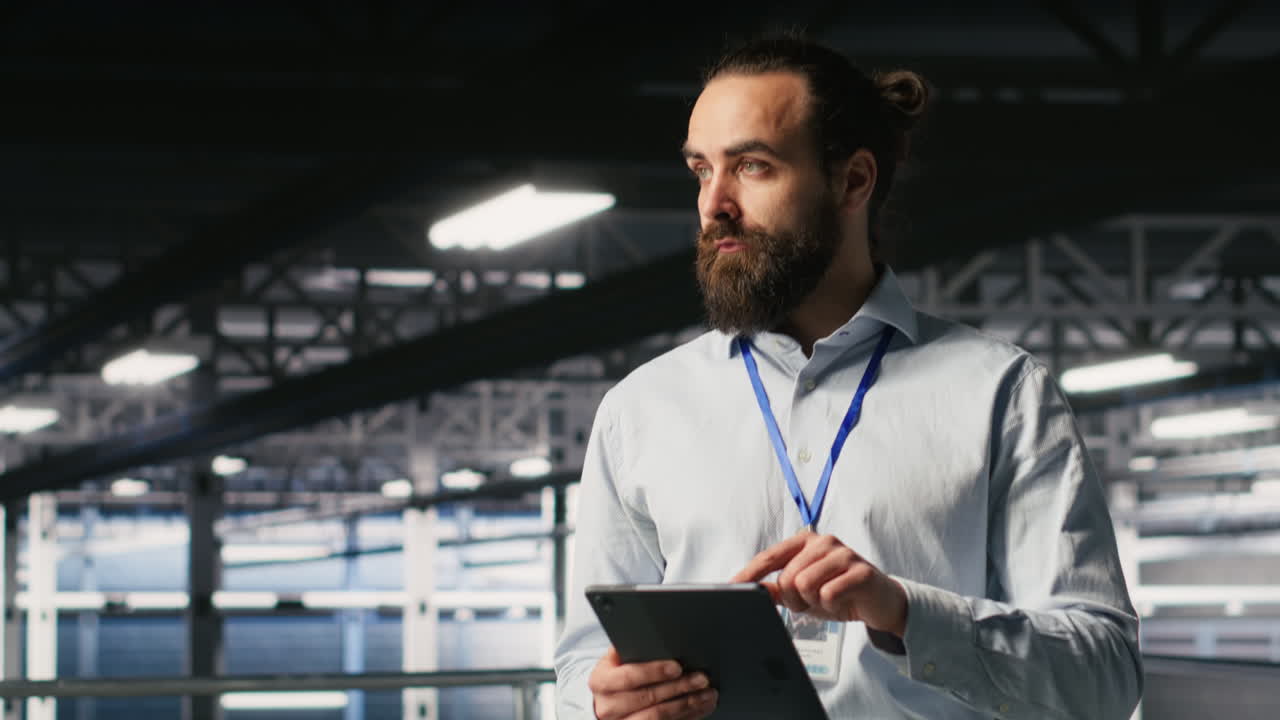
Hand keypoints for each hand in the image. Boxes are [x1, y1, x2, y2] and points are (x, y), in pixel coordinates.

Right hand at [588, 646, 717, 719]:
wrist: (605, 702)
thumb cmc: (615, 675)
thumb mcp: (615, 659)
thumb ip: (630, 648)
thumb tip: (653, 636)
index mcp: (600, 681)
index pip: (629, 676)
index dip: (654, 671)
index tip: (677, 667)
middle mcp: (607, 707)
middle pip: (647, 698)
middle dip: (679, 687)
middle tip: (701, 678)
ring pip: (657, 717)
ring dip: (687, 705)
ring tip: (707, 694)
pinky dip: (688, 716)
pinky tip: (701, 707)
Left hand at [730, 531, 907, 636]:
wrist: (880, 602)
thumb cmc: (839, 592)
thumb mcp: (804, 593)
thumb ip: (777, 589)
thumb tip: (752, 590)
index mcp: (806, 542)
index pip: (770, 556)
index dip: (750, 573)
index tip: (732, 587)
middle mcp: (823, 542)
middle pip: (787, 577)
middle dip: (794, 599)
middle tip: (811, 601)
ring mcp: (844, 553)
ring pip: (806, 585)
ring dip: (813, 602)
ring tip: (827, 600)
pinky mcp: (861, 571)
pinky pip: (829, 594)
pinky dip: (831, 605)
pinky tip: (842, 601)